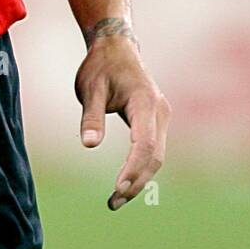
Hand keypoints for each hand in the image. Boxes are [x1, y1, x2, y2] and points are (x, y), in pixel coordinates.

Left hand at [74, 31, 171, 209]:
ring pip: (156, 156)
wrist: (116, 46)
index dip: (133, 168)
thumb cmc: (100, 66)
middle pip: (154, 156)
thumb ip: (91, 116)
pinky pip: (153, 150)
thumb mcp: (90, 89)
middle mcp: (159, 111)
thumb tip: (88, 145)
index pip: (144, 143)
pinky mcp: (156, 121)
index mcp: (145, 102)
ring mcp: (161, 116)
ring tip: (116, 199)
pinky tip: (125, 183)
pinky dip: (141, 168)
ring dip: (139, 179)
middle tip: (113, 202)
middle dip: (136, 182)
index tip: (117, 187)